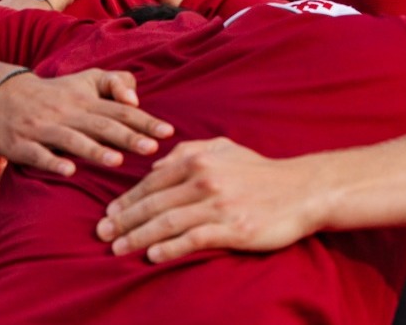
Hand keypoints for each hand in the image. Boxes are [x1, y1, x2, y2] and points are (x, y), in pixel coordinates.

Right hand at [0, 68, 172, 177]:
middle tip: (152, 148)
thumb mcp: (86, 80)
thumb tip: (135, 100)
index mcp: (86, 100)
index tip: (168, 132)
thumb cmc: (55, 92)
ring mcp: (44, 128)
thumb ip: (115, 83)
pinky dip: (53, 161)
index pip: (121, 111)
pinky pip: (39, 154)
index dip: (145, 121)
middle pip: (102, 125)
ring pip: (72, 139)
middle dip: (128, 137)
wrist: (0, 94)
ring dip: (95, 150)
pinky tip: (69, 171)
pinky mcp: (22, 144)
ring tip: (117, 161)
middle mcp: (68, 113)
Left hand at [96, 137, 321, 261]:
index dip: (127, 200)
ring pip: (167, 222)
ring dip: (138, 237)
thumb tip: (156, 164)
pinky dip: (170, 248)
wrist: (302, 190)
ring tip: (118, 249)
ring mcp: (219, 204)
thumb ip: (189, 150)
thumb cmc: (261, 172)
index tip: (108, 216)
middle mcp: (206, 179)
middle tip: (102, 236)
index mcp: (200, 159)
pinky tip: (153, 256)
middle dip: (124, 221)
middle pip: (154, 203)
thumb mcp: (225, 149)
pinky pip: (194, 239)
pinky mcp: (233, 228)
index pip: (153, 182)